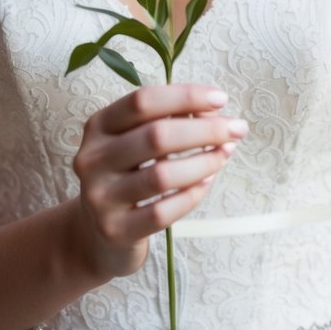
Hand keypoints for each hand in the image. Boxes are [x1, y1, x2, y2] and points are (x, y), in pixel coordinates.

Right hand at [72, 83, 245, 280]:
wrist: (96, 233)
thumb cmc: (128, 175)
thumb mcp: (134, 140)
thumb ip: (167, 120)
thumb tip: (214, 110)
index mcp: (99, 126)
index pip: (142, 101)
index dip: (185, 96)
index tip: (221, 99)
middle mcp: (93, 158)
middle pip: (156, 136)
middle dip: (205, 129)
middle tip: (237, 128)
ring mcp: (100, 196)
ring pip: (162, 175)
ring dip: (204, 161)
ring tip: (226, 153)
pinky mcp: (115, 230)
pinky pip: (162, 212)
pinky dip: (191, 194)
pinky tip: (207, 182)